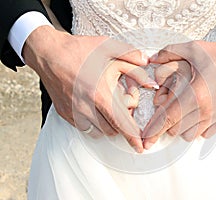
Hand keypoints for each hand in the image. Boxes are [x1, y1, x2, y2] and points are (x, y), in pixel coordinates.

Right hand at [23, 26, 157, 152]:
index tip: (139, 148)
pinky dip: (93, 124)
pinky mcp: (65, 114)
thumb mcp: (108, 47)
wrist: (49, 53)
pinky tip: (93, 109)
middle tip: (120, 108)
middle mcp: (87, 108)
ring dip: (108, 125)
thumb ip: (130, 56)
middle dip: (121, 125)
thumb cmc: (79, 50)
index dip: (133, 137)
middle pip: (112, 130)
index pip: (121, 124)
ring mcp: (74, 112)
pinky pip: (84, 128)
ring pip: (98, 132)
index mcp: (100, 94)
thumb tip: (147, 62)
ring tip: (106, 108)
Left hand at [142, 29, 215, 148]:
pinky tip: (197, 115)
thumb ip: (169, 53)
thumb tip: (152, 58)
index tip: (144, 139)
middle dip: (166, 123)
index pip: (167, 119)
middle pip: (175, 129)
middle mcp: (205, 110)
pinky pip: (204, 133)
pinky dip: (196, 128)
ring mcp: (215, 117)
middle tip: (167, 109)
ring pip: (189, 135)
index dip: (152, 131)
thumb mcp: (193, 49)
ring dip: (180, 127)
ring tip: (181, 112)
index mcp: (194, 94)